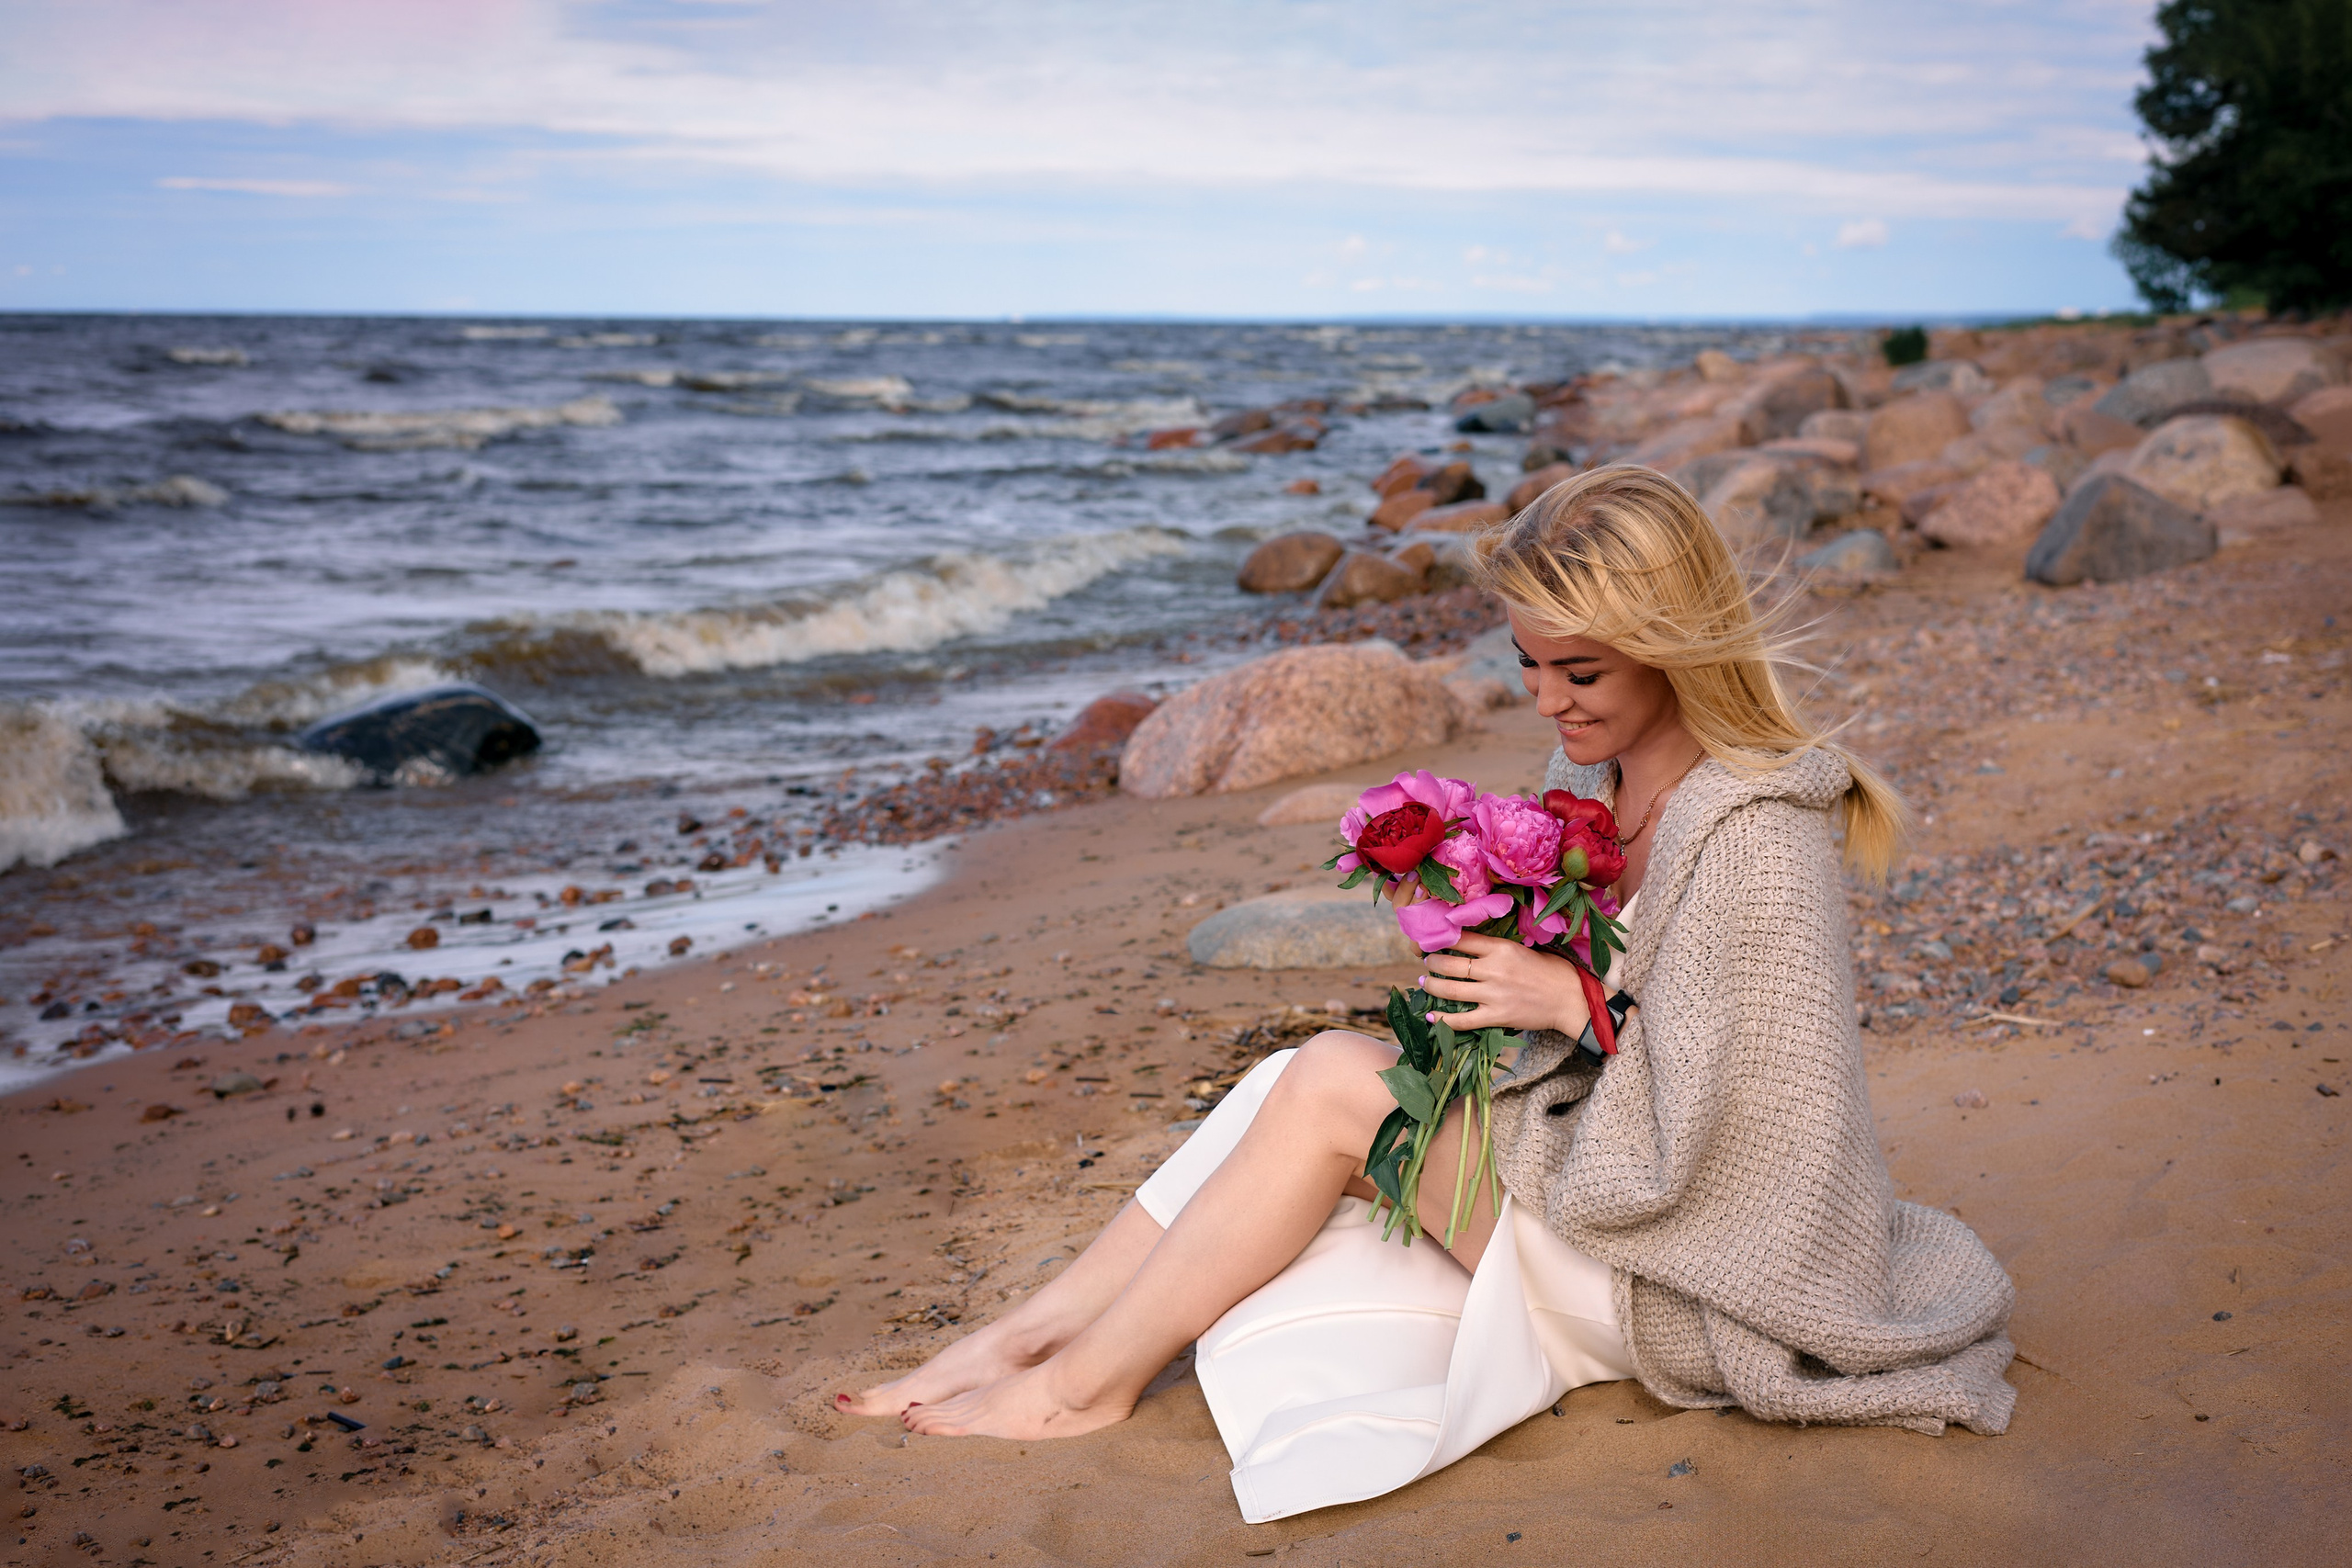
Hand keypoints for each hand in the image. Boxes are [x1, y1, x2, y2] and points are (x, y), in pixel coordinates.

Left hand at [1417, 932, 1591, 1037]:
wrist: (1570, 999)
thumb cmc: (1551, 971)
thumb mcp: (1524, 949)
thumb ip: (1497, 949)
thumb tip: (1471, 945)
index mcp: (1502, 948)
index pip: (1461, 939)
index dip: (1442, 940)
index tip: (1433, 941)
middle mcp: (1494, 970)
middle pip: (1450, 964)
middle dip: (1432, 963)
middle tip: (1427, 963)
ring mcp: (1494, 995)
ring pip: (1450, 990)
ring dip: (1432, 986)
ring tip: (1425, 983)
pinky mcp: (1497, 1017)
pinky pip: (1463, 1020)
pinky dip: (1444, 1019)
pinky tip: (1431, 1016)